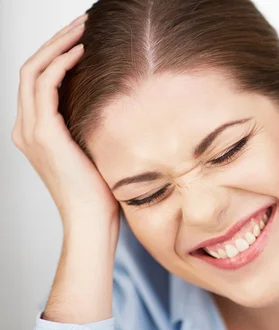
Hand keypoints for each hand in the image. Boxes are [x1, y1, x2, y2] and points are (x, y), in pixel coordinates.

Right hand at [11, 13, 118, 225]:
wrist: (92, 219)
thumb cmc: (100, 190)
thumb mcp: (94, 147)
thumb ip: (90, 122)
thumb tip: (113, 98)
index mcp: (36, 131)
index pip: (39, 79)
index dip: (57, 52)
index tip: (83, 36)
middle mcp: (26, 127)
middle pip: (32, 68)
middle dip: (56, 40)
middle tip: (82, 22)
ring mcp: (30, 130)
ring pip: (34, 70)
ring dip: (58, 44)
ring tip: (83, 27)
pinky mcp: (43, 134)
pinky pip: (45, 86)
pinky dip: (61, 64)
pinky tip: (82, 52)